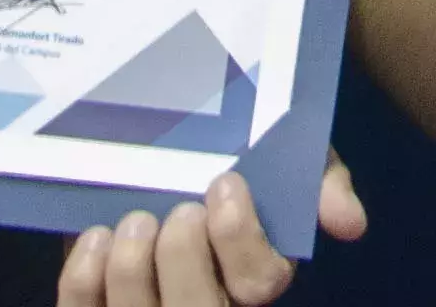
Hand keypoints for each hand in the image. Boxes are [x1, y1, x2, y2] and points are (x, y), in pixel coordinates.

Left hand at [54, 161, 367, 306]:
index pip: (259, 282)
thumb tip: (351, 221)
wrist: (162, 145)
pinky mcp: (97, 303)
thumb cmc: (237, 159)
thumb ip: (318, 181)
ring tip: (133, 220)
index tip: (225, 184)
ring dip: (132, 270)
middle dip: (184, 259)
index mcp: (256, 272)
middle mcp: (207, 301)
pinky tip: (96, 239)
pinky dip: (84, 279)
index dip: (239, 239)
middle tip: (177, 210)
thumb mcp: (286, 157)